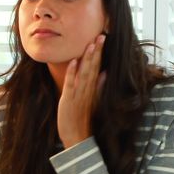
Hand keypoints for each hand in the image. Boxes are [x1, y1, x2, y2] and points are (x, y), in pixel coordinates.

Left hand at [57, 34, 105, 148]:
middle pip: (93, 67)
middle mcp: (88, 90)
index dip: (100, 53)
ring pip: (84, 73)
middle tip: (100, 35)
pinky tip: (74, 62)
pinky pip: (71, 84)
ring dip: (87, 58)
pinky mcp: (69, 100)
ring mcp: (79, 94)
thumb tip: (104, 74)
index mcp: (93, 89)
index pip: (98, 67)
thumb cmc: (82, 119)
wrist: (76, 137)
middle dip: (97, 51)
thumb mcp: (93, 101)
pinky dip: (72, 73)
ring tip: (91, 44)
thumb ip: (98, 87)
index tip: (103, 38)